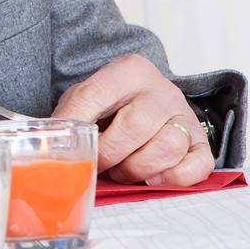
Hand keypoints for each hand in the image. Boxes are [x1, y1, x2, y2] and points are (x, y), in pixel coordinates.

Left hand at [53, 54, 211, 186]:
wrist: (145, 100)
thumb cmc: (110, 106)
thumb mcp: (84, 100)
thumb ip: (69, 117)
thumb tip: (47, 146)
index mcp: (127, 71)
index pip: (93, 96)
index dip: (75, 125)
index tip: (65, 146)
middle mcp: (161, 90)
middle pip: (136, 126)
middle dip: (109, 154)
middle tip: (96, 164)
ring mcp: (185, 115)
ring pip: (167, 146)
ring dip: (137, 168)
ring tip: (121, 169)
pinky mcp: (202, 142)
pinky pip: (197, 165)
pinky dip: (172, 177)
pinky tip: (152, 177)